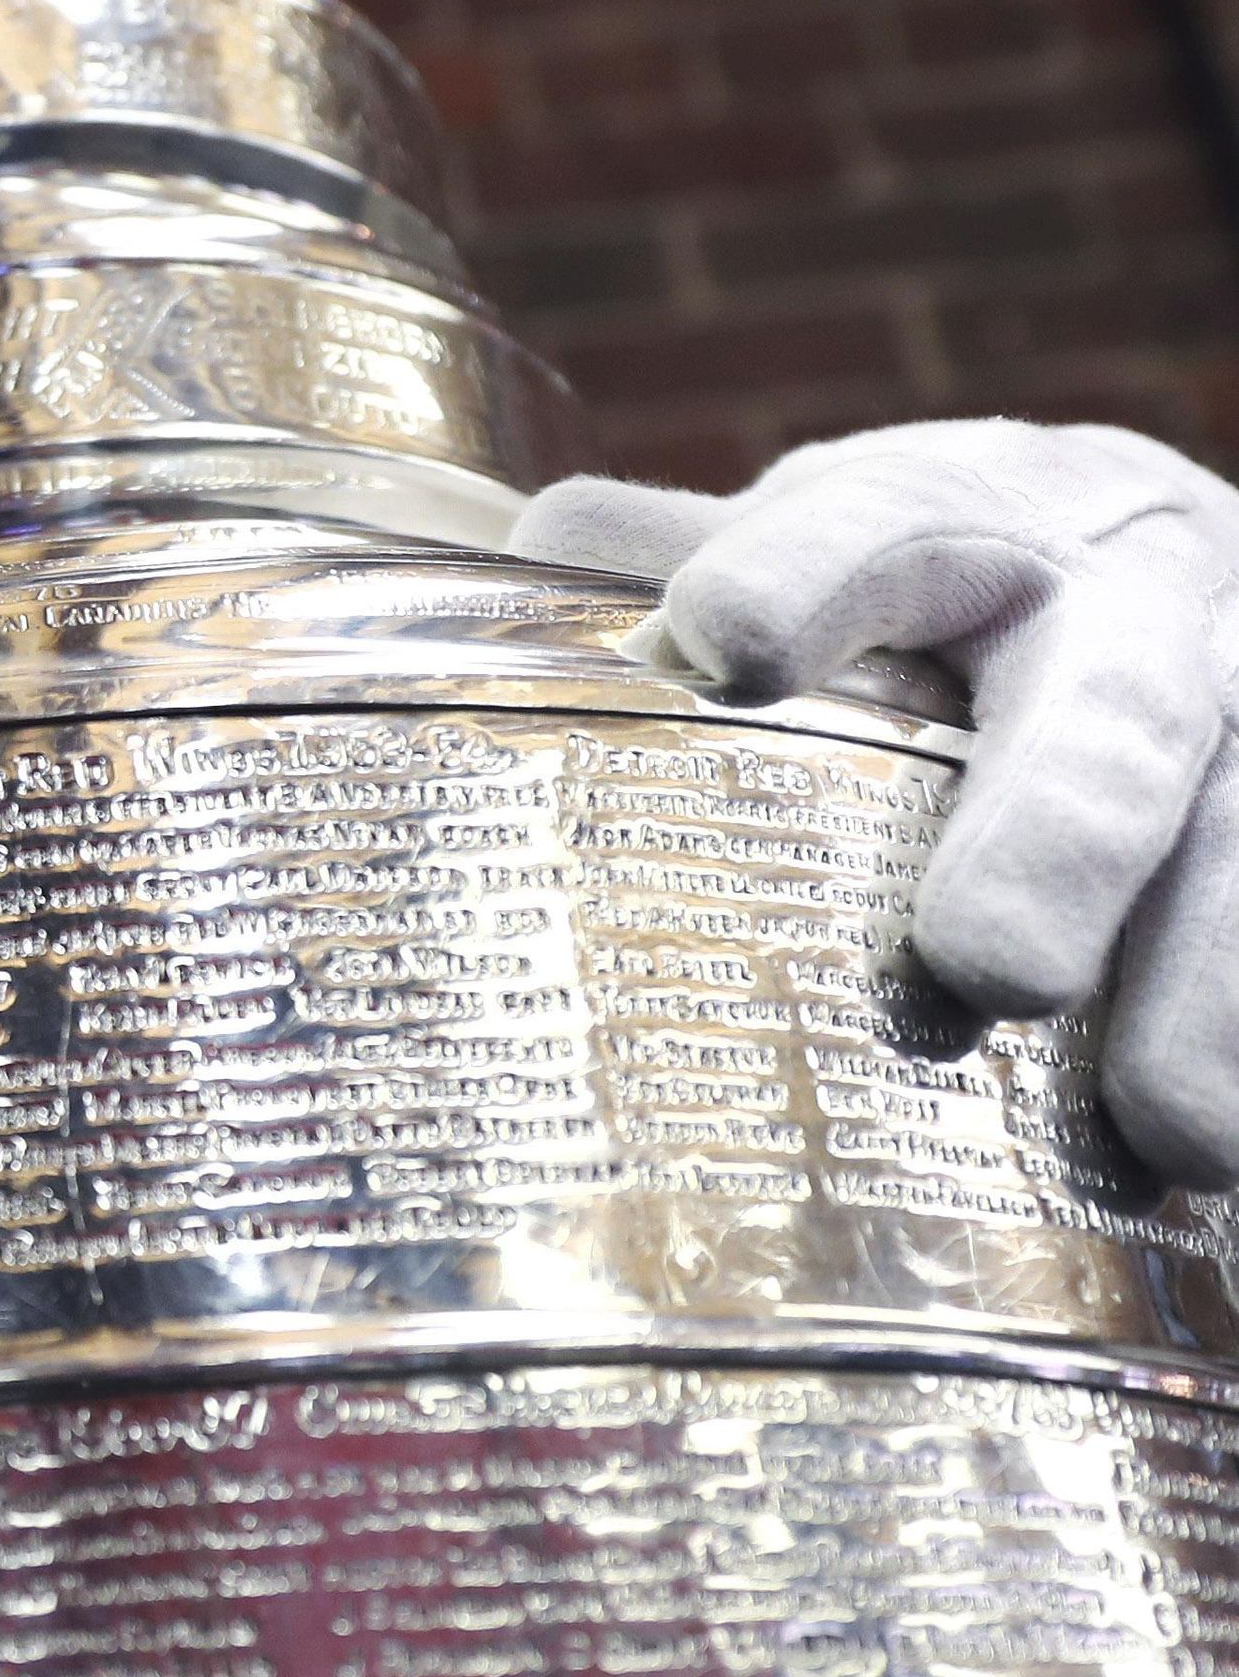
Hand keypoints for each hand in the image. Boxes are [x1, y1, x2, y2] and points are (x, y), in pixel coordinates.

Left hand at [515, 421, 1238, 1185]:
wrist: (1190, 568)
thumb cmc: (956, 587)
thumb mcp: (838, 545)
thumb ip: (678, 553)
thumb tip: (510, 566)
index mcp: (968, 524)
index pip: (883, 529)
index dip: (805, 577)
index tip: (719, 645)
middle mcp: (1134, 607)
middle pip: (1111, 713)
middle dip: (1057, 836)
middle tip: (986, 967)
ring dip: (1215, 982)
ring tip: (1170, 1133)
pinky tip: (1226, 1151)